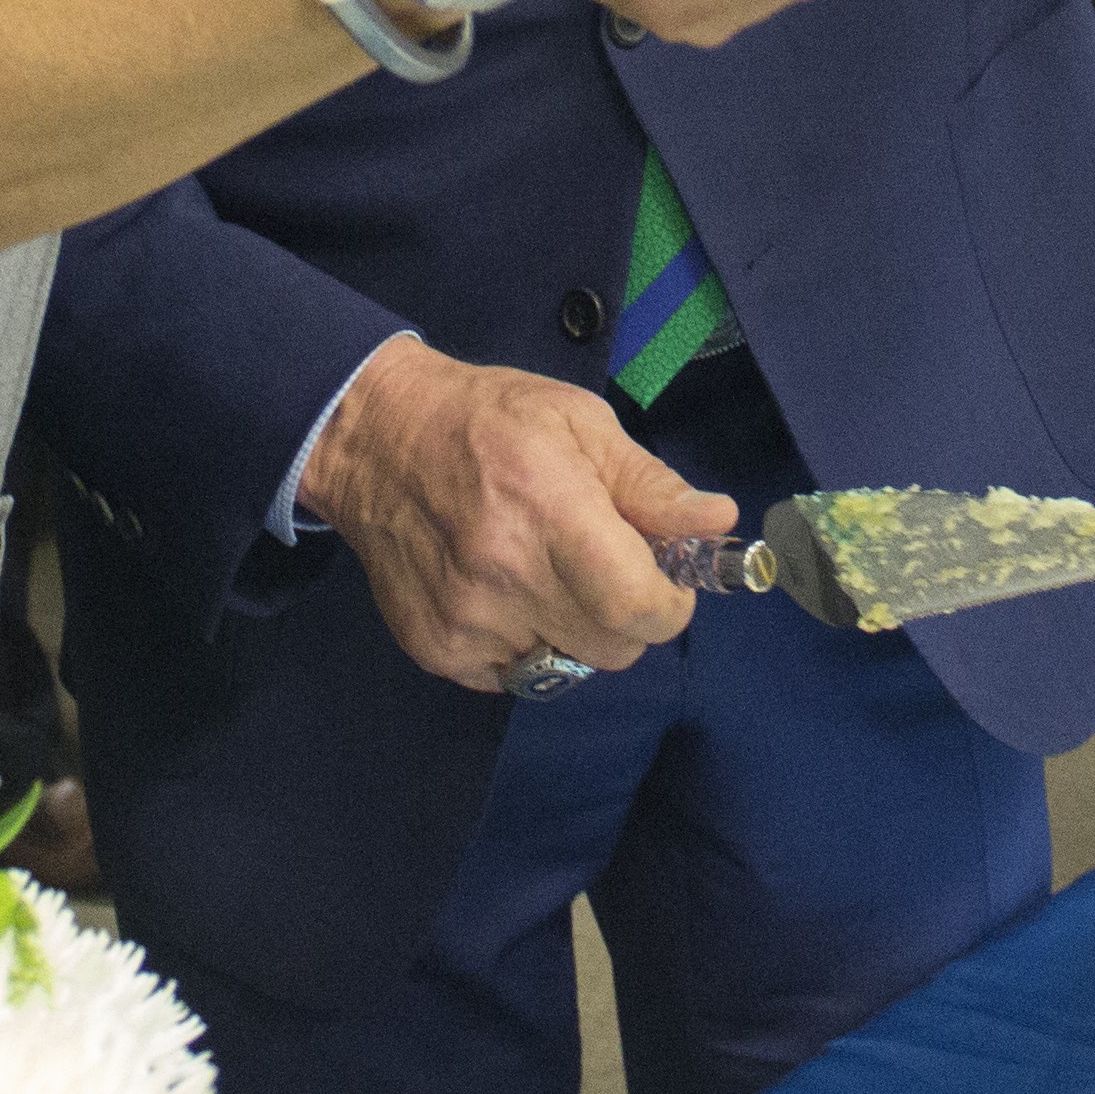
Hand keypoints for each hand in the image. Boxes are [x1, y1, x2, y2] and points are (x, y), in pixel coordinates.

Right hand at [297, 337, 736, 687]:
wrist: (377, 439)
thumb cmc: (490, 418)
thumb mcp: (580, 423)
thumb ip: (649, 483)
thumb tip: (717, 520)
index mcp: (551, 511)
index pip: (635, 606)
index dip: (669, 605)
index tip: (669, 583)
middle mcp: (506, 577)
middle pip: (612, 649)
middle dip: (629, 617)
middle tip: (610, 572)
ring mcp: (465, 621)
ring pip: (566, 667)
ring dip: (576, 632)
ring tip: (551, 576)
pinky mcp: (435, 648)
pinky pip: (513, 675)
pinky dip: (526, 643)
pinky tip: (506, 591)